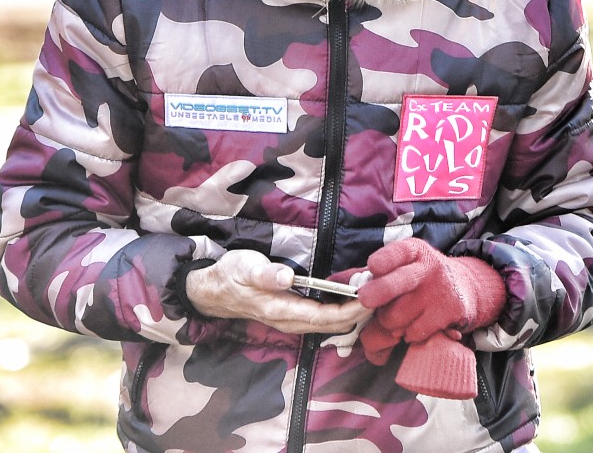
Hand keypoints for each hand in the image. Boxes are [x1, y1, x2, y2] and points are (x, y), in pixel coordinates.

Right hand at [185, 250, 371, 336]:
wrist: (211, 290)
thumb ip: (264, 274)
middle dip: (357, 313)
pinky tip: (351, 301)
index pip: (323, 316)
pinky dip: (339, 312)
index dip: (349, 310)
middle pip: (331, 325)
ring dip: (351, 314)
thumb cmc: (229, 275)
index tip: (370, 297)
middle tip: (382, 295)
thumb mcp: (244, 267)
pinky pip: (320, 320)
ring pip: (327, 324)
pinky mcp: (289, 315)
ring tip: (372, 298)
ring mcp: (289, 320)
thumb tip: (286, 277)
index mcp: (280, 309)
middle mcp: (288, 320)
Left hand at [356, 238, 506, 342]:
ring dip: (389, 322)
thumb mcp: (403, 264)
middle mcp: (428, 267)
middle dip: (374, 295)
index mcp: (414, 250)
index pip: (397, 252)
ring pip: (396, 316)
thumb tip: (341, 282)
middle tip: (365, 301)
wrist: (463, 287)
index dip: (383, 261)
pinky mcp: (449, 311)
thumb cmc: (420, 277)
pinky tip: (414, 324)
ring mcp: (439, 290)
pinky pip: (413, 331)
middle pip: (393, 285)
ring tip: (397, 316)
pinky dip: (408, 333)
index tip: (373, 267)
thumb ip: (375, 272)